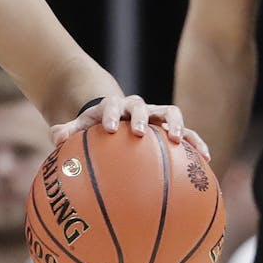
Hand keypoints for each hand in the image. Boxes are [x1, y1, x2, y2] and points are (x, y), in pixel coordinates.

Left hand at [49, 93, 210, 160]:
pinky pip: (188, 132)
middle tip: (138, 132)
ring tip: (178, 140)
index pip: (110, 104)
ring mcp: (155, 115)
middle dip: (139, 117)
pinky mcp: (171, 126)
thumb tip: (55, 137)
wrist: (116, 117)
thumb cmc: (96, 127)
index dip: (110, 114)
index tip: (108, 129)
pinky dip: (197, 141)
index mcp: (112, 106)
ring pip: (169, 112)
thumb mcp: (80, 127)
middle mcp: (135, 107)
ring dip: (175, 123)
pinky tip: (207, 158)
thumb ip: (67, 131)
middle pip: (139, 105)